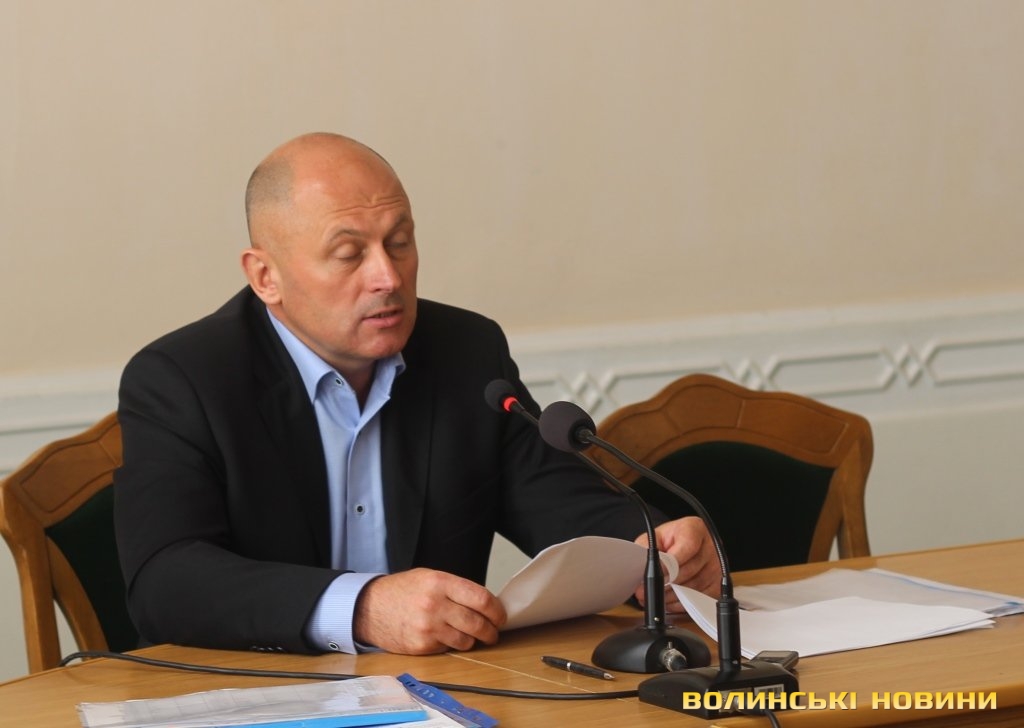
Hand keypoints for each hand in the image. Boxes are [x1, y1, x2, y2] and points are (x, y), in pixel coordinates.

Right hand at [353, 568, 506, 653]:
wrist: (370, 608)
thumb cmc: (401, 591)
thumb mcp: (429, 577)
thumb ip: (455, 589)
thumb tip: (485, 604)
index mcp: (439, 583)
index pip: (481, 598)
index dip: (496, 610)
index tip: (501, 616)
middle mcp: (435, 605)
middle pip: (477, 622)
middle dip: (491, 630)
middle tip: (493, 632)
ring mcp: (428, 628)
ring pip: (466, 640)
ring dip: (473, 640)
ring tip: (472, 636)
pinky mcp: (421, 646)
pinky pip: (448, 649)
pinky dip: (452, 645)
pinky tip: (447, 637)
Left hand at [633, 516, 721, 611]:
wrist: (680, 544)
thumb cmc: (668, 541)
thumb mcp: (654, 538)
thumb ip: (648, 549)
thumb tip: (643, 568)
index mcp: (695, 529)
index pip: (688, 547)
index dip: (670, 564)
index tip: (655, 574)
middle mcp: (710, 547)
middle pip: (689, 570)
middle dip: (665, 583)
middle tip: (645, 590)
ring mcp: (716, 567)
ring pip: (693, 588)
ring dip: (671, 595)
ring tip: (654, 595)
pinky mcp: (717, 584)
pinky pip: (698, 599)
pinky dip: (680, 603)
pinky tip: (668, 599)